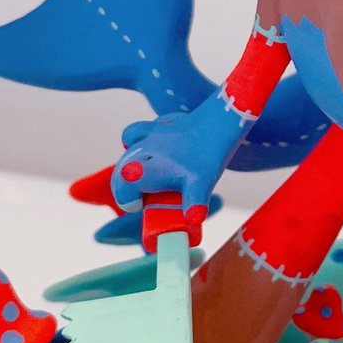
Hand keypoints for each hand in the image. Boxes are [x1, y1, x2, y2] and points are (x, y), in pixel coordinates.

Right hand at [111, 112, 226, 225]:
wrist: (220, 120)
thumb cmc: (209, 154)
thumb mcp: (201, 184)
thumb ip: (193, 204)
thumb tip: (194, 221)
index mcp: (149, 166)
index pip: (123, 183)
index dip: (126, 199)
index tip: (139, 207)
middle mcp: (144, 149)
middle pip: (122, 170)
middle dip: (125, 187)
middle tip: (142, 199)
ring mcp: (151, 134)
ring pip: (128, 151)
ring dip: (131, 165)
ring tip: (148, 176)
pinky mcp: (159, 124)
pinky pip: (137, 133)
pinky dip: (138, 143)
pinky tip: (153, 151)